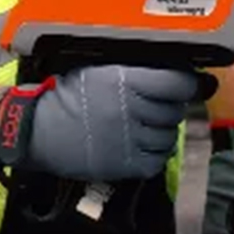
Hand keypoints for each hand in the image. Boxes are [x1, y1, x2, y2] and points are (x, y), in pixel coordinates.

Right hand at [0, 65, 200, 181]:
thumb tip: (182, 71)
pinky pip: (157, 160)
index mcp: (126, 80)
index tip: (194, 84)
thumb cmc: (72, 94)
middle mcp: (131, 109)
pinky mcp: (124, 165)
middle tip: (154, 106)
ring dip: (163, 131)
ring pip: (169, 136)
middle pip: (175, 111)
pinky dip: (155, 153)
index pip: (178, 83)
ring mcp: (128, 139)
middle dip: (171, 107)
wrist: (39, 129)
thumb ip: (140, 69)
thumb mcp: (104, 69)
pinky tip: (142, 144)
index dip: (190, 84)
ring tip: (145, 125)